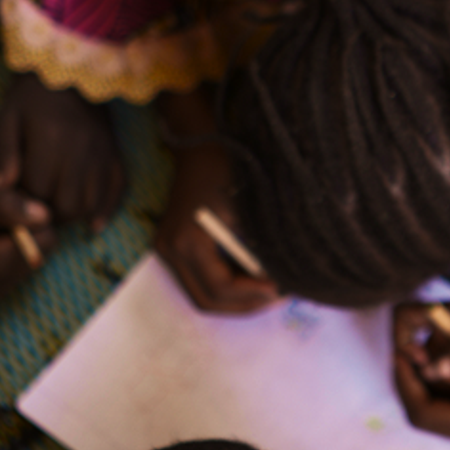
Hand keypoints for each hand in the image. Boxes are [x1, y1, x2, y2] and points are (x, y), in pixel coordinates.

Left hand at [0, 72, 124, 233]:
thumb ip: (4, 155)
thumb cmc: (31, 98)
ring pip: (89, 204)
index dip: (22, 201)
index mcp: (50, 141)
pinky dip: (105, 211)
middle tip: (34, 209)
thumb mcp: (8, 119)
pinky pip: (116, 191)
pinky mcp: (114, 155)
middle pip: (65, 205)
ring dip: (72, 214)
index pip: (36, 191)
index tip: (15, 198)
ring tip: (55, 210)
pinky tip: (93, 225)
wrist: (70, 73)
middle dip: (47, 214)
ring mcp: (101, 154)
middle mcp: (80, 151)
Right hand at [0, 186, 51, 297]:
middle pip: (43, 245)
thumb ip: (7, 206)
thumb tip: (45, 214)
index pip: (47, 237)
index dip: (28, 215)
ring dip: (15, 232)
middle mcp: (2, 286)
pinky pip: (18, 256)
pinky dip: (7, 241)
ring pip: (32, 250)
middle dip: (24, 225)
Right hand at [153, 140, 279, 312]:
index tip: (281, 290)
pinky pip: (199, 280)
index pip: (220, 287)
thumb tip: (281, 279)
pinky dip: (225, 286)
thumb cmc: (225, 168)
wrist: (198, 146)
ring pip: (202, 295)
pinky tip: (250, 278)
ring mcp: (167, 250)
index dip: (252, 294)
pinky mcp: (173, 246)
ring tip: (267, 291)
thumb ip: (261, 246)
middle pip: (207, 300)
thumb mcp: (248, 207)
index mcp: (187, 241)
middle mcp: (171, 250)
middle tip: (277, 297)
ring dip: (235, 299)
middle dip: (245, 303)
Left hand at [394, 345, 449, 448]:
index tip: (401, 352)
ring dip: (420, 386)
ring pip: (434, 413)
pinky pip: (449, 409)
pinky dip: (437, 388)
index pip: (422, 411)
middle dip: (407, 383)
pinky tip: (439, 363)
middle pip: (422, 416)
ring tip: (416, 353)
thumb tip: (434, 366)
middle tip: (403, 351)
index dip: (405, 382)